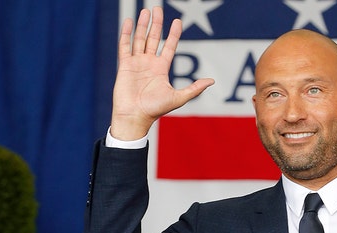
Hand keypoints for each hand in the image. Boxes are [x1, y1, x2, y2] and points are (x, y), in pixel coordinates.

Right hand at [111, 7, 214, 139]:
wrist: (135, 116)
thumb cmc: (155, 110)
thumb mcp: (179, 97)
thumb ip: (195, 89)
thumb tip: (212, 81)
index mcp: (161, 69)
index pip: (169, 47)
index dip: (173, 34)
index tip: (177, 21)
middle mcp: (149, 63)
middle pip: (153, 38)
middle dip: (156, 24)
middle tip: (158, 8)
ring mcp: (136, 63)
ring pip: (139, 39)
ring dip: (143, 25)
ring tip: (146, 10)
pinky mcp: (124, 65)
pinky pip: (125, 46)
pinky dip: (127, 33)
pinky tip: (131, 21)